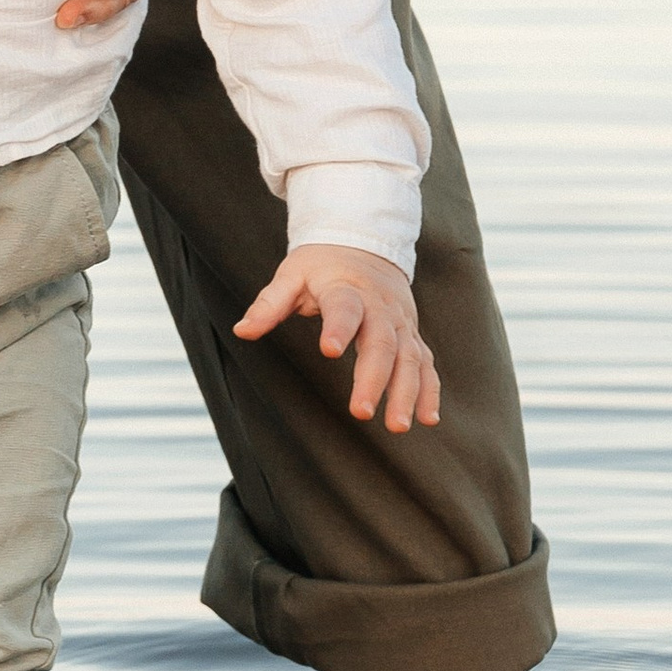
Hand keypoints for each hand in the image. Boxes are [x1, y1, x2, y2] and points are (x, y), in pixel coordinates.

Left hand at [234, 244, 439, 431]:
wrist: (364, 243)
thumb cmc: (321, 265)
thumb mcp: (291, 276)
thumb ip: (269, 304)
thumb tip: (242, 331)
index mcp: (346, 289)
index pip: (344, 308)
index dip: (338, 327)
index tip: (329, 350)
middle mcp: (380, 307)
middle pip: (382, 342)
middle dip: (374, 378)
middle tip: (360, 412)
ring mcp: (400, 322)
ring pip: (410, 358)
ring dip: (407, 393)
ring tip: (397, 427)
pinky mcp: (411, 335)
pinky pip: (426, 364)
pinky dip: (429, 391)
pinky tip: (427, 419)